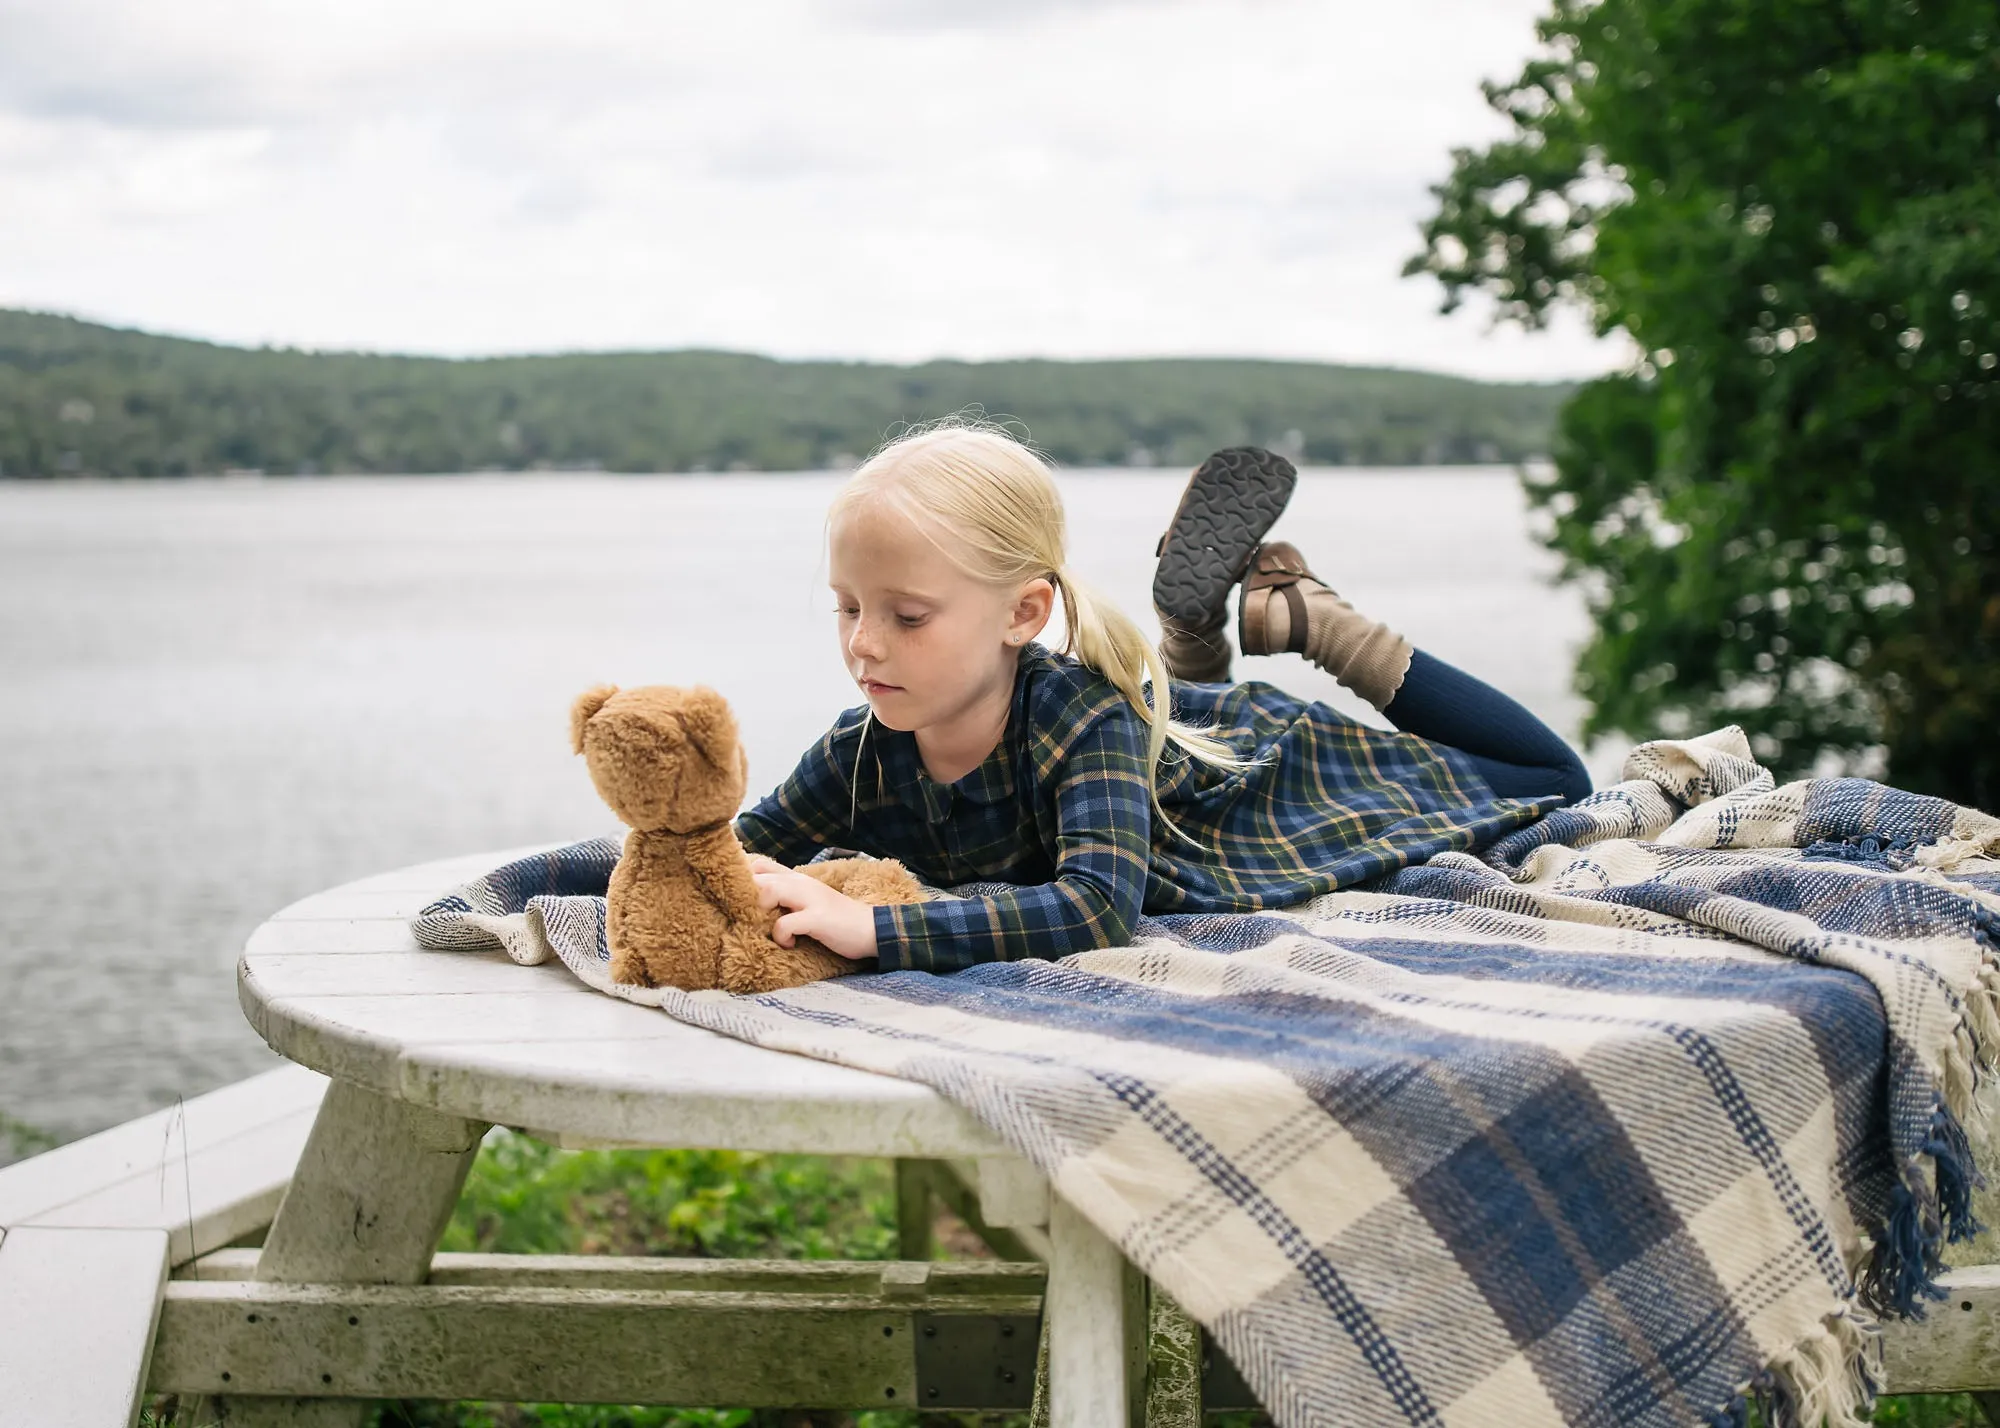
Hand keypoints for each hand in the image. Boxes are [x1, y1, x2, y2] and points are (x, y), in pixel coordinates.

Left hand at [752, 866, 879, 959]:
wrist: (873, 929)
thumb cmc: (837, 919)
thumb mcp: (809, 901)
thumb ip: (787, 897)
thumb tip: (757, 905)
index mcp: (797, 878)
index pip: (759, 864)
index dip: (743, 880)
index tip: (740, 902)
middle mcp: (801, 883)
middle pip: (757, 876)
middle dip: (745, 899)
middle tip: (750, 921)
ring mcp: (811, 898)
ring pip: (769, 892)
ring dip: (760, 913)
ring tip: (767, 929)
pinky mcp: (818, 918)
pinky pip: (785, 924)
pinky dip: (781, 936)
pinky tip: (790, 944)